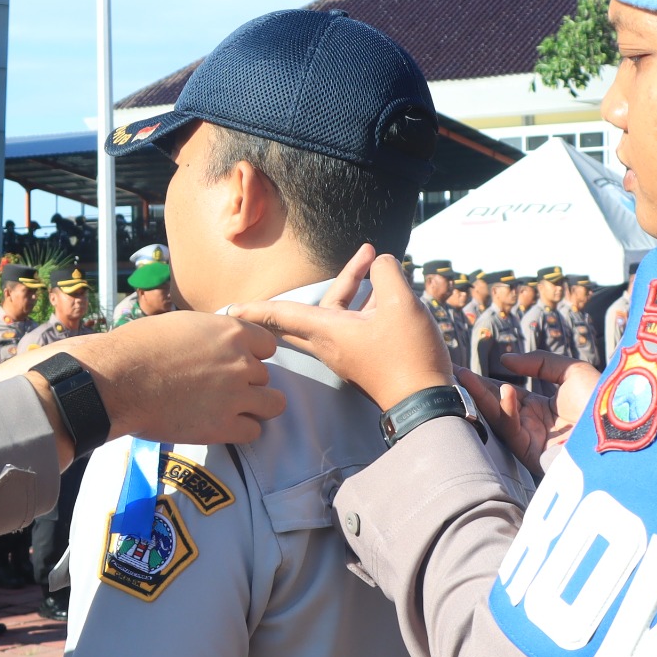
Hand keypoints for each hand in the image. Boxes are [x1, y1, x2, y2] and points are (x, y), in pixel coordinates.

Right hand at [52, 311, 284, 446]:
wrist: (119, 379)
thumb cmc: (138, 347)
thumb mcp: (182, 324)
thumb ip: (208, 334)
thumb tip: (211, 341)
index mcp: (232, 332)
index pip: (267, 345)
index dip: (251, 355)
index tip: (233, 362)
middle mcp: (241, 362)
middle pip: (264, 376)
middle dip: (246, 382)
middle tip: (219, 388)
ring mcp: (235, 396)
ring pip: (272, 404)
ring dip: (254, 406)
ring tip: (229, 409)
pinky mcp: (223, 426)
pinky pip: (253, 431)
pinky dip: (241, 430)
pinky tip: (220, 425)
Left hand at [227, 246, 451, 412]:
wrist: (426, 402)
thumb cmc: (407, 355)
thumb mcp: (401, 304)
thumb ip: (387, 274)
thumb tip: (381, 264)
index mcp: (329, 331)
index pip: (282, 315)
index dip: (257, 308)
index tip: (230, 309)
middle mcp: (333, 343)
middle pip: (323, 306)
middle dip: (346, 277)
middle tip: (364, 253)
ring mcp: (350, 353)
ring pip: (345, 312)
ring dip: (361, 286)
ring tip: (380, 259)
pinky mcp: (367, 359)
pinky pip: (360, 324)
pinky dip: (371, 305)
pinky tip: (389, 292)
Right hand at [461, 364, 600, 470]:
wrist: (626, 427)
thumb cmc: (605, 398)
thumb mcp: (571, 371)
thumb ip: (539, 363)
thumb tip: (505, 361)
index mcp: (543, 409)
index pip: (506, 394)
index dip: (485, 382)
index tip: (462, 369)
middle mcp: (535, 426)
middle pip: (497, 406)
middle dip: (473, 390)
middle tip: (450, 373)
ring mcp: (534, 441)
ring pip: (499, 418)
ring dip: (481, 397)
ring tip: (463, 377)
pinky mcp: (535, 455)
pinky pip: (514, 432)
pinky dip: (507, 411)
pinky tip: (505, 391)